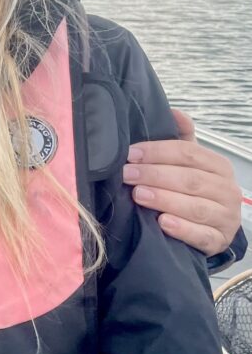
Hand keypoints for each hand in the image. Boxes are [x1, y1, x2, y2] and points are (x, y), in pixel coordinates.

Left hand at [123, 109, 241, 255]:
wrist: (210, 227)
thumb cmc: (193, 190)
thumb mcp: (189, 164)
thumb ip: (182, 140)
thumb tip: (174, 112)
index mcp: (218, 166)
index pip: (188, 153)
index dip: (157, 152)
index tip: (129, 154)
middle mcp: (227, 190)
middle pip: (189, 179)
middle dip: (154, 175)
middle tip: (126, 174)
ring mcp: (226, 217)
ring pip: (196, 207)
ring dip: (164, 199)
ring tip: (138, 195)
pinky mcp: (219, 241)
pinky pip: (201, 235)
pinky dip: (182, 229)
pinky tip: (162, 223)